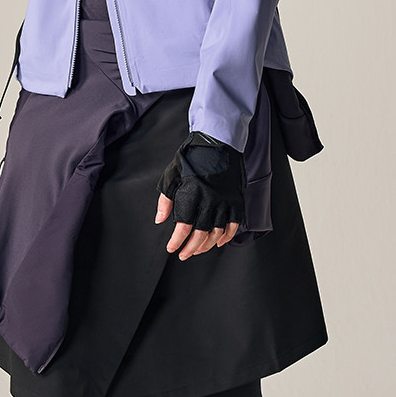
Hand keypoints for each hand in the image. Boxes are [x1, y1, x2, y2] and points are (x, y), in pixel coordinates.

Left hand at [156, 130, 246, 257]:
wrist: (218, 142)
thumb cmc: (192, 157)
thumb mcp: (172, 175)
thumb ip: (165, 200)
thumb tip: (159, 220)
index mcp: (190, 195)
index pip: (182, 227)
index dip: (176, 241)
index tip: (171, 248)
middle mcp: (209, 201)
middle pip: (200, 235)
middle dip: (190, 248)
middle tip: (183, 255)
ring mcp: (224, 201)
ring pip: (216, 233)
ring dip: (206, 245)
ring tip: (198, 250)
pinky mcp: (236, 200)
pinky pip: (233, 225)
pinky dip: (227, 237)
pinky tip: (219, 242)